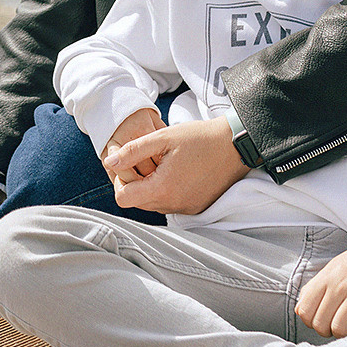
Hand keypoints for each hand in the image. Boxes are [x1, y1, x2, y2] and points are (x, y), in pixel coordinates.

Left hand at [103, 119, 246, 214]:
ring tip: (161, 163)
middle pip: (137, 202)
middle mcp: (174, 205)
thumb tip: (109, 161)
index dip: (120, 180)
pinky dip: (166, 190)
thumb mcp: (162, 138)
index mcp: (163, 189)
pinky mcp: (196, 208)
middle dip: (134, 182)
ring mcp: (187, 209)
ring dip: (150, 186)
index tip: (129, 162)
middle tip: (145, 160)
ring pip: (153, 204)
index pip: (123, 198)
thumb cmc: (200, 137)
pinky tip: (175, 171)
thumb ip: (133, 150)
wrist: (236, 145)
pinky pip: (170, 204)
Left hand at [295, 221, 346, 337]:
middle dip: (326, 332)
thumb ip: (315, 288)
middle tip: (336, 327)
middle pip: (320, 323)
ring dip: (343, 334)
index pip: (305, 310)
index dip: (310, 323)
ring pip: (339, 327)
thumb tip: (299, 310)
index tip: (321, 321)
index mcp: (325, 278)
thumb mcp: (332, 268)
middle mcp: (338, 285)